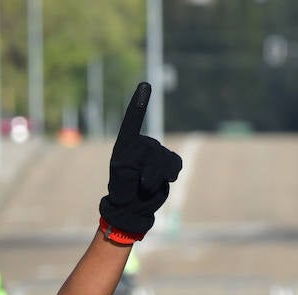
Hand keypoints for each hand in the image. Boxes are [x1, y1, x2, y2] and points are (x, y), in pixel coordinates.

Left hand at [98, 83, 182, 241]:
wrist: (132, 206)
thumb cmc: (121, 189)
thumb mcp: (122, 173)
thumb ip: (138, 161)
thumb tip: (159, 158)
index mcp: (127, 143)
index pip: (133, 120)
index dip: (140, 104)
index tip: (145, 85)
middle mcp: (143, 144)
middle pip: (152, 151)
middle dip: (147, 171)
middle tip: (137, 184)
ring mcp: (156, 152)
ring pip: (165, 159)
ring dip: (157, 176)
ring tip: (146, 187)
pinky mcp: (168, 162)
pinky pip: (175, 163)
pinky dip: (171, 173)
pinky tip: (167, 180)